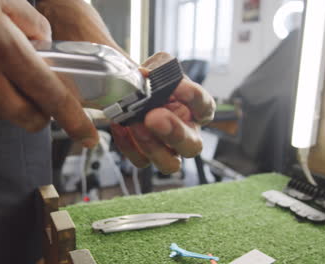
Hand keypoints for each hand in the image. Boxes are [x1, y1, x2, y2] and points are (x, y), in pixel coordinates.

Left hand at [111, 53, 215, 173]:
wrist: (130, 92)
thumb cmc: (152, 82)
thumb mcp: (159, 66)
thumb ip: (157, 68)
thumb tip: (145, 75)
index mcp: (195, 109)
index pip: (205, 107)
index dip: (195, 99)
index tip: (181, 88)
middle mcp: (186, 133)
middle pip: (192, 146)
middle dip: (175, 133)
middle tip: (155, 117)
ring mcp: (167, 149)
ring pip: (169, 164)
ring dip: (152, 146)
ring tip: (136, 124)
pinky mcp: (145, 156)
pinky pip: (139, 160)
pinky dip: (127, 145)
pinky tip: (119, 126)